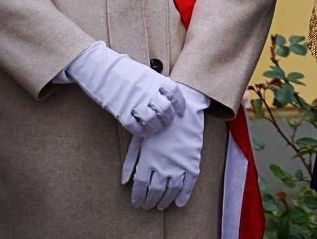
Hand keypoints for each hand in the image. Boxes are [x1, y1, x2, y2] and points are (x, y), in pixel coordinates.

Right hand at [64, 42, 185, 135]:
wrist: (100, 68)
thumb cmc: (122, 69)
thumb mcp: (144, 71)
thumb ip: (155, 83)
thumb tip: (166, 96)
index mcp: (154, 78)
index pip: (174, 93)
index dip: (180, 104)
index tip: (180, 112)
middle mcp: (147, 91)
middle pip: (166, 109)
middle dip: (169, 118)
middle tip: (167, 121)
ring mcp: (135, 102)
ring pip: (153, 120)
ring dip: (157, 126)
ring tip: (156, 127)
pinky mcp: (122, 111)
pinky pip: (136, 127)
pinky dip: (142, 131)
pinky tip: (143, 130)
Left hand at [122, 85, 208, 209]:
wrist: (184, 109)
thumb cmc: (158, 123)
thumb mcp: (139, 140)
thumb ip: (130, 162)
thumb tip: (124, 181)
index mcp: (148, 160)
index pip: (141, 186)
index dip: (138, 198)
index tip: (137, 204)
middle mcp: (163, 165)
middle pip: (155, 191)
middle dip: (150, 202)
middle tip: (147, 207)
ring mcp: (179, 164)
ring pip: (171, 190)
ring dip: (165, 201)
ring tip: (160, 206)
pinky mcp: (193, 162)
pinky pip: (189, 184)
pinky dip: (184, 195)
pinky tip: (179, 203)